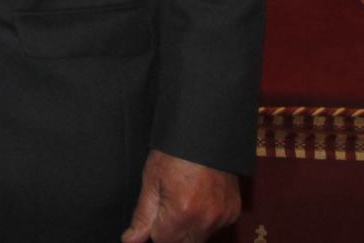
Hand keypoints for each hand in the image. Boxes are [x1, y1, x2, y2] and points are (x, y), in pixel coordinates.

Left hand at [121, 149, 240, 242]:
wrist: (205, 133)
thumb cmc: (174, 152)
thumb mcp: (151, 180)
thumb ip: (143, 215)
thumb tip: (130, 241)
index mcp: (181, 213)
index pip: (163, 241)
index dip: (154, 231)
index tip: (153, 219)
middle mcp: (205, 221)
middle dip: (171, 234)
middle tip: (167, 208)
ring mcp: (222, 218)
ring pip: (200, 238)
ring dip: (189, 228)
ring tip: (183, 198)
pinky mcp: (233, 213)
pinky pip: (215, 226)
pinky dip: (205, 219)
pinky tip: (198, 198)